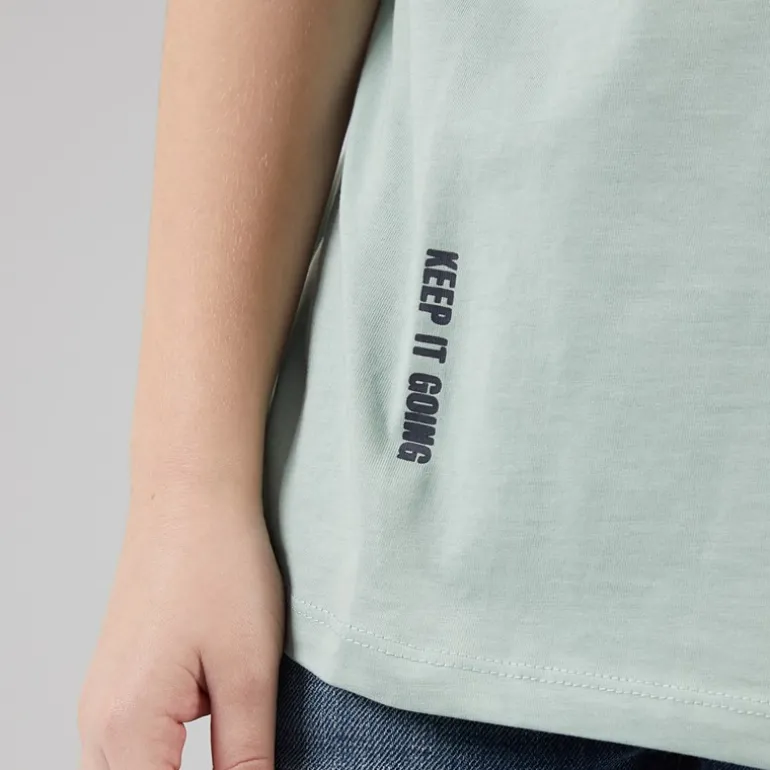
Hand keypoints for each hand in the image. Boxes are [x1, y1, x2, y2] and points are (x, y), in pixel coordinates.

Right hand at [78, 497, 284, 769]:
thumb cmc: (219, 567)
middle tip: (242, 759)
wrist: (191, 498)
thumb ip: (246, 757)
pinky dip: (163, 758)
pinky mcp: (117, 680)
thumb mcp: (248, 672)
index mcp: (127, 726)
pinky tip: (205, 732)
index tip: (248, 769)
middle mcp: (99, 721)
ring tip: (230, 744)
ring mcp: (103, 700)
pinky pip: (128, 746)